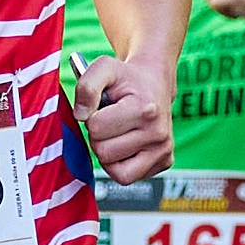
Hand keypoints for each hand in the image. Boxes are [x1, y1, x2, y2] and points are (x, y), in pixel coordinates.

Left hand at [75, 54, 172, 180]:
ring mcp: (164, 150)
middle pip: (103, 152)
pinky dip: (119, 165)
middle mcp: (159, 133)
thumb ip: (86, 86)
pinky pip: (126, 177)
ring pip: (114, 171)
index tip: (104, 108)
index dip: (92, 117)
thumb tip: (80, 115)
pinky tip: (125, 145)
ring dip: (107, 153)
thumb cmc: (126, 78)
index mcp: (145, 109)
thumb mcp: (103, 68)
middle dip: (99, 137)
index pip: (96, 128)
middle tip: (110, 121)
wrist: (154, 83)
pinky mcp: (165, 162)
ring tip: (116, 133)